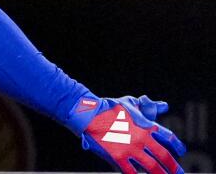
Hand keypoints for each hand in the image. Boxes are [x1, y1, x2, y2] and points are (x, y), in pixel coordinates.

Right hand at [67, 95, 185, 173]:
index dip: (177, 146)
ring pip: (152, 167)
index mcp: (146, 125)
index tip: (181, 152)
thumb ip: (146, 106)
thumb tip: (164, 105)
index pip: (169, 138)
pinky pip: (131, 172)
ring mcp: (130, 149)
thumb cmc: (108, 107)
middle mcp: (142, 138)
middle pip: (164, 156)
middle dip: (173, 167)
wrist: (89, 113)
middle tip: (178, 173)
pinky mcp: (118, 157)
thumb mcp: (130, 103)